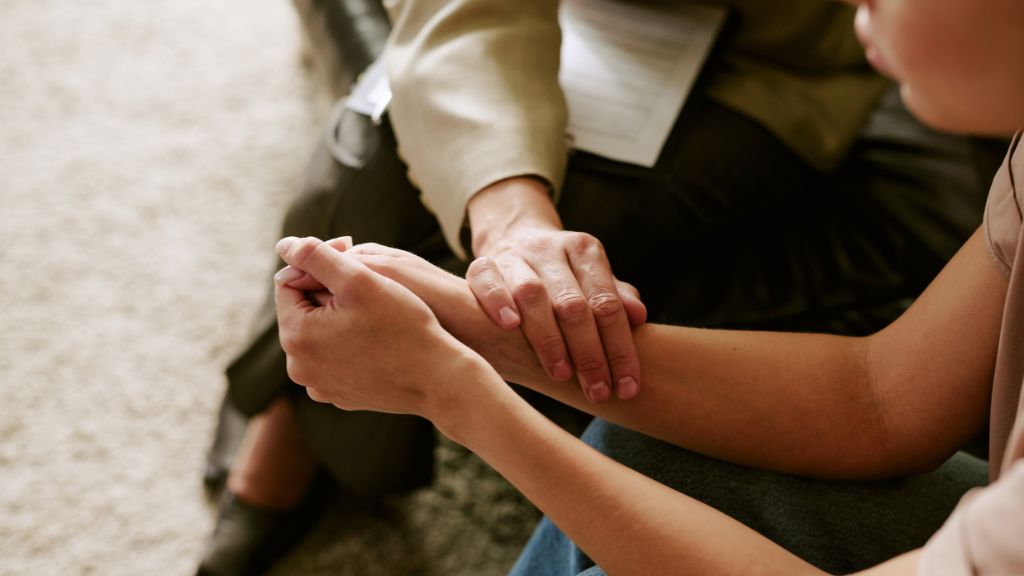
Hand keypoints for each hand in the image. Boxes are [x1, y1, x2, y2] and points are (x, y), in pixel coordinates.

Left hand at [274, 236, 494, 419]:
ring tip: (376, 311)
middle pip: (305, 312)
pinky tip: (379, 340)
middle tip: (369, 286)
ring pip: (321, 336)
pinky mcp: (340, 397)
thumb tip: (285, 245)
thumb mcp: (359, 279)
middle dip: (330, 294)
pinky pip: (337, 360)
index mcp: (296, 335)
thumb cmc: (403, 326)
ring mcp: (320, 386)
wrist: (437, 379)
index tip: (353, 260)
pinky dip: (350, 346)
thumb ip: (317, 256)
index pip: (290, 284)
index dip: (320, 265)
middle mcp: (299, 368)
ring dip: (340, 318)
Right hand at [467, 177, 645, 401]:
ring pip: (532, 295)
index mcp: (585, 251)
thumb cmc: (563, 276)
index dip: (620, 348)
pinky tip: (510, 327)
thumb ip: (616, 299)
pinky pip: (487, 279)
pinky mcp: (484, 264)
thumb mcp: (593, 282)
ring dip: (548, 339)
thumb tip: (639, 317)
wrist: (515, 239)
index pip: (608, 303)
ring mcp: (516, 256)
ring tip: (560, 374)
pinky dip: (498, 301)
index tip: (628, 387)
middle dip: (589, 353)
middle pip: (573, 304)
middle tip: (597, 390)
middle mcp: (552, 250)